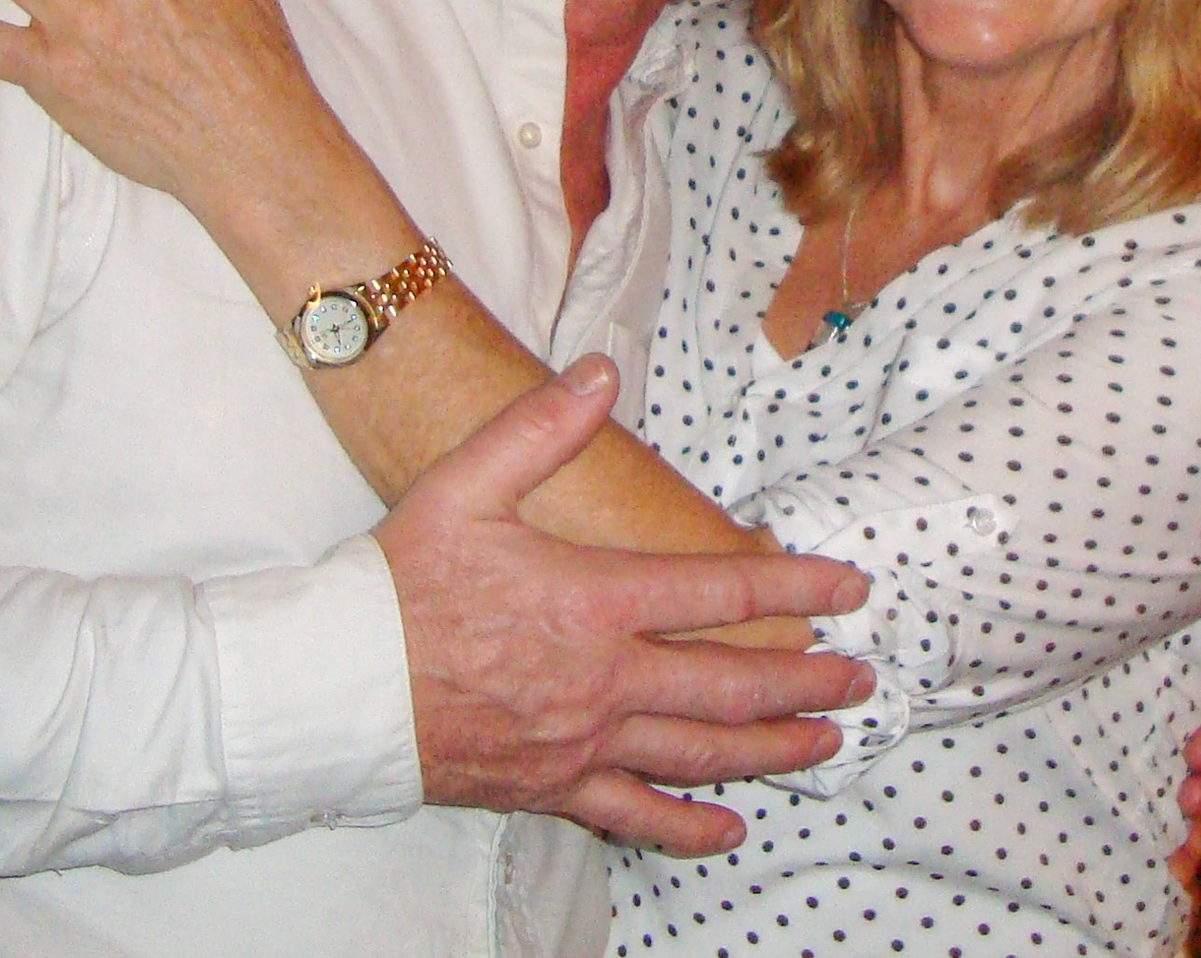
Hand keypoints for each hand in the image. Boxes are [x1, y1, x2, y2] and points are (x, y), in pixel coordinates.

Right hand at [378, 355, 874, 856]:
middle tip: (859, 677)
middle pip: (731, 683)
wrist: (341, 683)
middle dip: (805, 679)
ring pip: (702, 750)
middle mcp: (605, 678)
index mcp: (593, 600)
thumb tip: (601, 371)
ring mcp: (584, 740)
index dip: (793, 585)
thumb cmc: (400, 581)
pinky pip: (637, 814)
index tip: (848, 588)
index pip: (719, 588)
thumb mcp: (464, 485)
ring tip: (826, 739)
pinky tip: (729, 828)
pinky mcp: (553, 786)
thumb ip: (539, 428)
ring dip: (774, 746)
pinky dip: (689, 826)